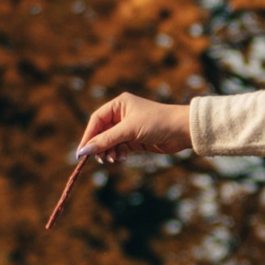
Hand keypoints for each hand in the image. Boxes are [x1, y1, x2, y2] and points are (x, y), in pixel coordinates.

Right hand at [77, 93, 192, 161]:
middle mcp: (122, 115)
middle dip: (99, 146)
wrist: (182, 131)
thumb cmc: (156, 123)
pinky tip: (120, 158)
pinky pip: (120, 148)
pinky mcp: (136, 140)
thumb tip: (84, 150)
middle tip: (99, 159)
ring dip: (108, 151)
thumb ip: (105, 140)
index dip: (88, 136)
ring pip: (111, 142)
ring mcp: (129, 128)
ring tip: (111, 159)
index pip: (96, 120)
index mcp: (118, 105)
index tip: (81, 152)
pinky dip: (118, 154)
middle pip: (102, 132)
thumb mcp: (128, 131)